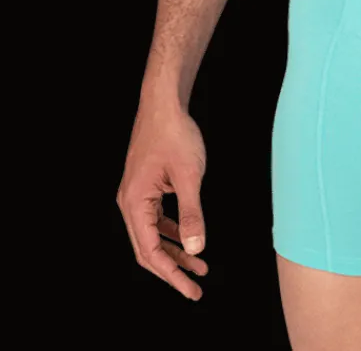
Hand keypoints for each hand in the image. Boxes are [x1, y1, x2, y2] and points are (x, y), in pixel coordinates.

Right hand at [117, 97, 209, 300]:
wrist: (164, 103)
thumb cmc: (174, 133)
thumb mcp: (189, 176)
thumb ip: (192, 214)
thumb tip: (196, 248)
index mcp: (135, 203)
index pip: (151, 251)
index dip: (172, 274)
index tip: (191, 289)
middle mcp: (130, 202)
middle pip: (149, 248)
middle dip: (173, 268)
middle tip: (196, 285)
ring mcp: (136, 194)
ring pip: (154, 234)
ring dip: (176, 250)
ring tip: (199, 265)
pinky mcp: (145, 186)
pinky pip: (157, 218)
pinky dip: (173, 231)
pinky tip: (188, 238)